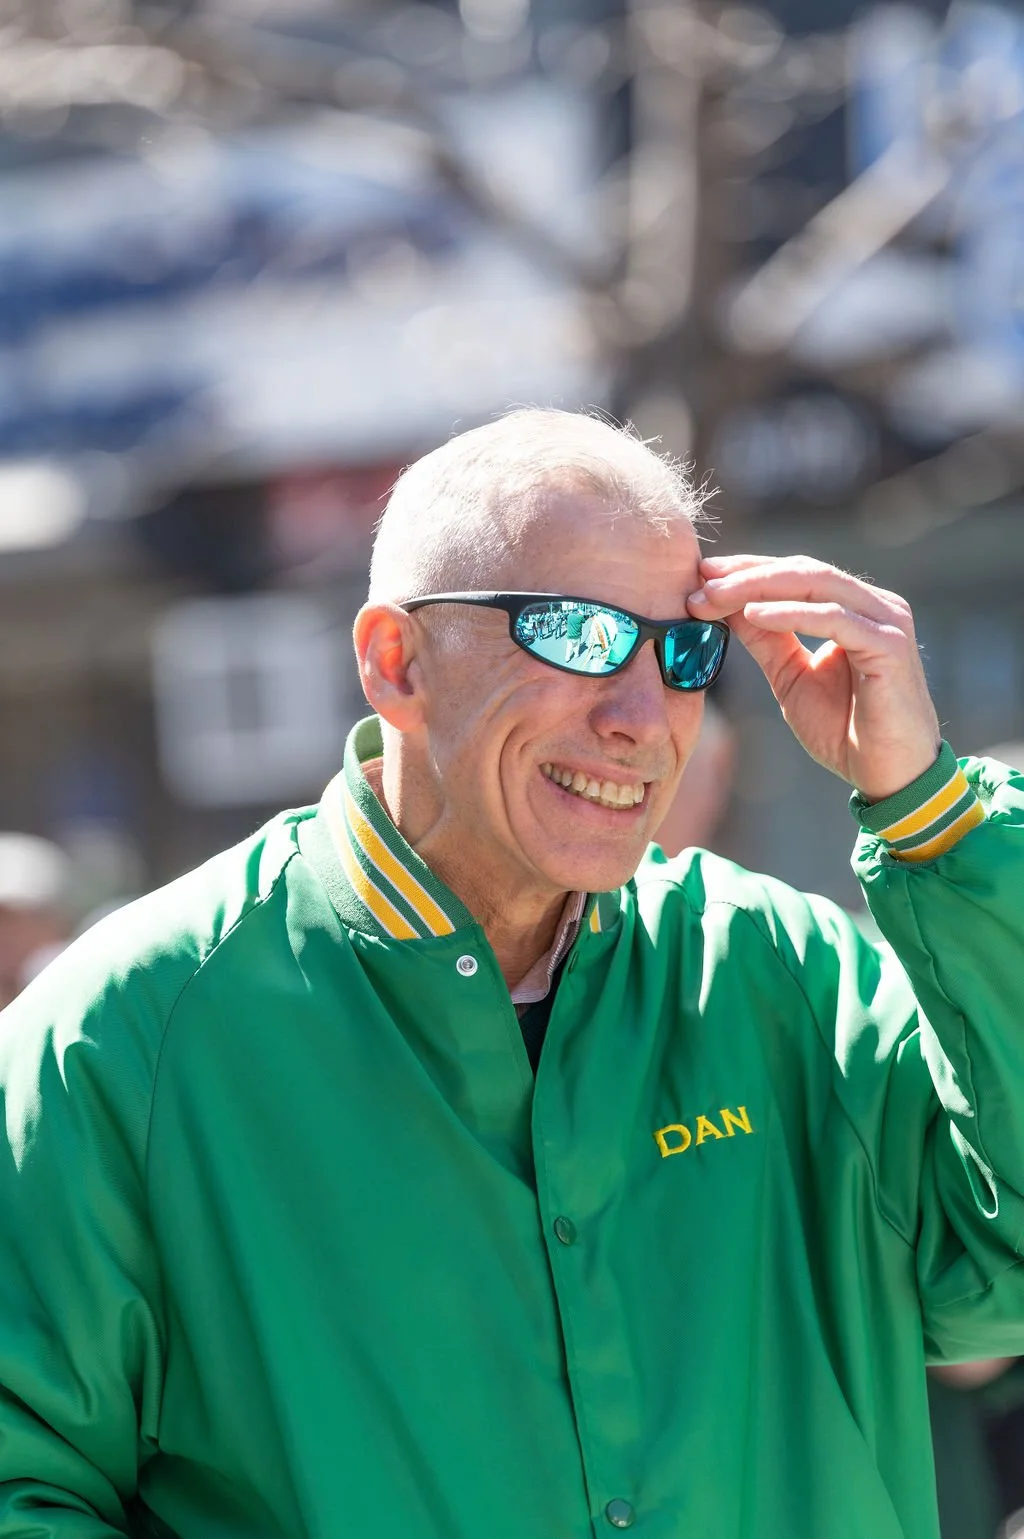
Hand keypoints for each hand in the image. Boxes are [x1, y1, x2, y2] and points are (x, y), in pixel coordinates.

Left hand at [687, 554, 940, 800]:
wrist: (888, 777)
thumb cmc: (846, 731)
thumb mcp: (791, 677)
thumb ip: (766, 640)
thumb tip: (726, 606)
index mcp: (855, 609)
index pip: (797, 574)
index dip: (748, 570)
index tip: (701, 574)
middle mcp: (875, 606)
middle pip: (804, 571)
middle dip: (747, 573)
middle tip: (701, 580)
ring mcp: (886, 622)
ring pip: (817, 585)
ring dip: (759, 587)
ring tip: (715, 596)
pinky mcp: (889, 646)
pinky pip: (833, 619)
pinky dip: (790, 614)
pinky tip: (753, 616)